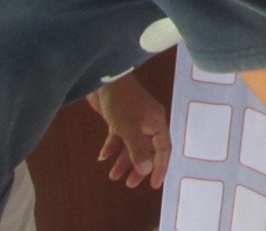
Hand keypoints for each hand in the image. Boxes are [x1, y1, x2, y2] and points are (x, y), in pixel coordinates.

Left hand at [86, 75, 171, 189]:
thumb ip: (138, 150)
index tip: (154, 185)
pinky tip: (102, 156)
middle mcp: (148, 123)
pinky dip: (112, 147)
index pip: (163, 149)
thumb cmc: (121, 102)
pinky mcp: (120, 118)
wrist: (105, 79)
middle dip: (138, 167)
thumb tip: (146, 170)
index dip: (160, 167)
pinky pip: (118, 137)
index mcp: (156, 123)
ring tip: (113, 176)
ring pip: (131, 146)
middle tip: (129, 184)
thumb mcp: (129, 128)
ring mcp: (134, 120)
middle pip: (147, 150)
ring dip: (123, 160)